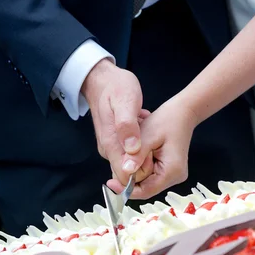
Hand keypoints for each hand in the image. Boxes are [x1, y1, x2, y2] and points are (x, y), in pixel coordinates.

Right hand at [81, 59, 147, 181]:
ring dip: (144, 149)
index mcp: (110, 143)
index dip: (141, 172)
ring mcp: (111, 146)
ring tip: (147, 127)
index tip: (152, 154)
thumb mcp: (125, 100)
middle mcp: (108, 149)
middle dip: (145, 160)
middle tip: (152, 136)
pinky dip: (141, 142)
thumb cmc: (115, 86)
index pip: (124, 175)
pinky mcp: (115, 142)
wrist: (102, 79)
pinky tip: (144, 127)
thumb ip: (127, 126)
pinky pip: (131, 151)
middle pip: (129, 171)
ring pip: (132, 161)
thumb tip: (132, 150)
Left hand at [107, 92, 197, 198]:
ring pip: (146, 182)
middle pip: (146, 188)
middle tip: (118, 163)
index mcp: (172, 171)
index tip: (110, 183)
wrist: (182, 113)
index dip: (126, 190)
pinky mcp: (169, 171)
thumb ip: (136, 155)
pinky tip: (136, 155)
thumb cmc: (166, 121)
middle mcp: (175, 177)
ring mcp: (173, 175)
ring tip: (128, 155)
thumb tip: (124, 172)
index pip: (146, 191)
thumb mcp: (147, 135)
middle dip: (129, 179)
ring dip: (135, 172)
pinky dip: (140, 168)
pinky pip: (150, 175)